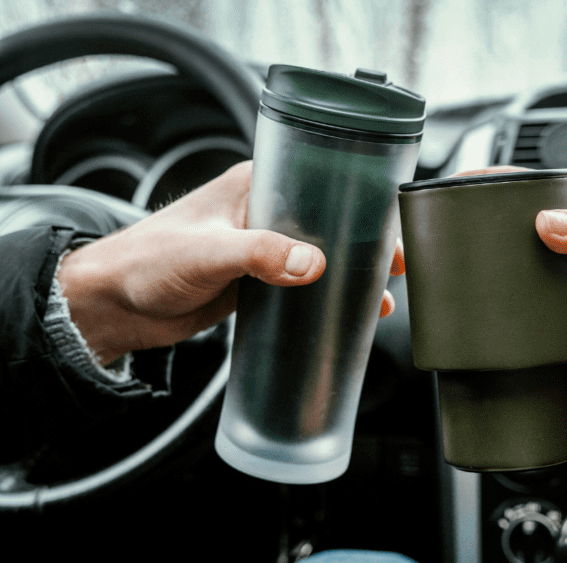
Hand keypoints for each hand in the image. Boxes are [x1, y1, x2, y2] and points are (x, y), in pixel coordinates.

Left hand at [58, 161, 403, 364]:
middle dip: (362, 247)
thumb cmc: (146, 260)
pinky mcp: (254, 284)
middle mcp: (262, 215)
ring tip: (376, 301)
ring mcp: (259, 251)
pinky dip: (321, 300)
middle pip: (327, 225)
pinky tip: (340, 316)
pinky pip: (298, 288)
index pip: (320, 184)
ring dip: (346, 279)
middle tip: (391, 268)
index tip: (389, 227)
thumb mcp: (208, 252)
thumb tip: (312, 265)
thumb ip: (259, 255)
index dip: (360, 204)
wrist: (116, 304)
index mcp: (254, 187)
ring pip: (316, 260)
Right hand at [452, 166, 566, 360]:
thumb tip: (546, 223)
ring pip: (510, 272)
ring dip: (491, 273)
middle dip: (482, 231)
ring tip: (464, 272)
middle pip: (509, 232)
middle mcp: (559, 245)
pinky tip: (491, 309)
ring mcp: (554, 280)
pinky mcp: (554, 314)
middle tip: (454, 233)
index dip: (495, 183)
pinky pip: (521, 311)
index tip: (465, 184)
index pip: (528, 190)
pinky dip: (505, 310)